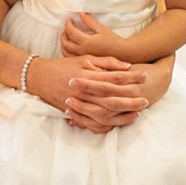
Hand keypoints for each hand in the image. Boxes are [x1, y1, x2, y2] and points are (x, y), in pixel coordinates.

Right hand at [21, 55, 148, 130]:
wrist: (40, 77)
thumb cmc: (64, 66)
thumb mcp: (84, 59)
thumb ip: (105, 62)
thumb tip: (127, 66)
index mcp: (88, 76)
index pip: (115, 78)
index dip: (132, 77)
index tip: (145, 76)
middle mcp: (84, 93)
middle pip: (113, 99)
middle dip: (131, 100)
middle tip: (146, 99)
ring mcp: (80, 105)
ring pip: (105, 115)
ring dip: (123, 115)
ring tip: (137, 113)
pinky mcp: (75, 114)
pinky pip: (93, 124)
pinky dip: (107, 125)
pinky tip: (119, 122)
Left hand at [60, 12, 122, 58]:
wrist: (123, 54)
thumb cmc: (113, 41)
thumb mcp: (102, 29)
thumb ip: (90, 21)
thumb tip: (80, 13)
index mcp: (86, 42)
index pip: (70, 32)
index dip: (67, 24)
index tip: (69, 20)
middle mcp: (82, 51)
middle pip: (65, 43)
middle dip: (63, 34)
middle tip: (66, 28)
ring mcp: (83, 58)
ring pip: (65, 52)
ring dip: (63, 44)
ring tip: (67, 37)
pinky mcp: (85, 62)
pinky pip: (70, 58)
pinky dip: (67, 52)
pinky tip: (71, 47)